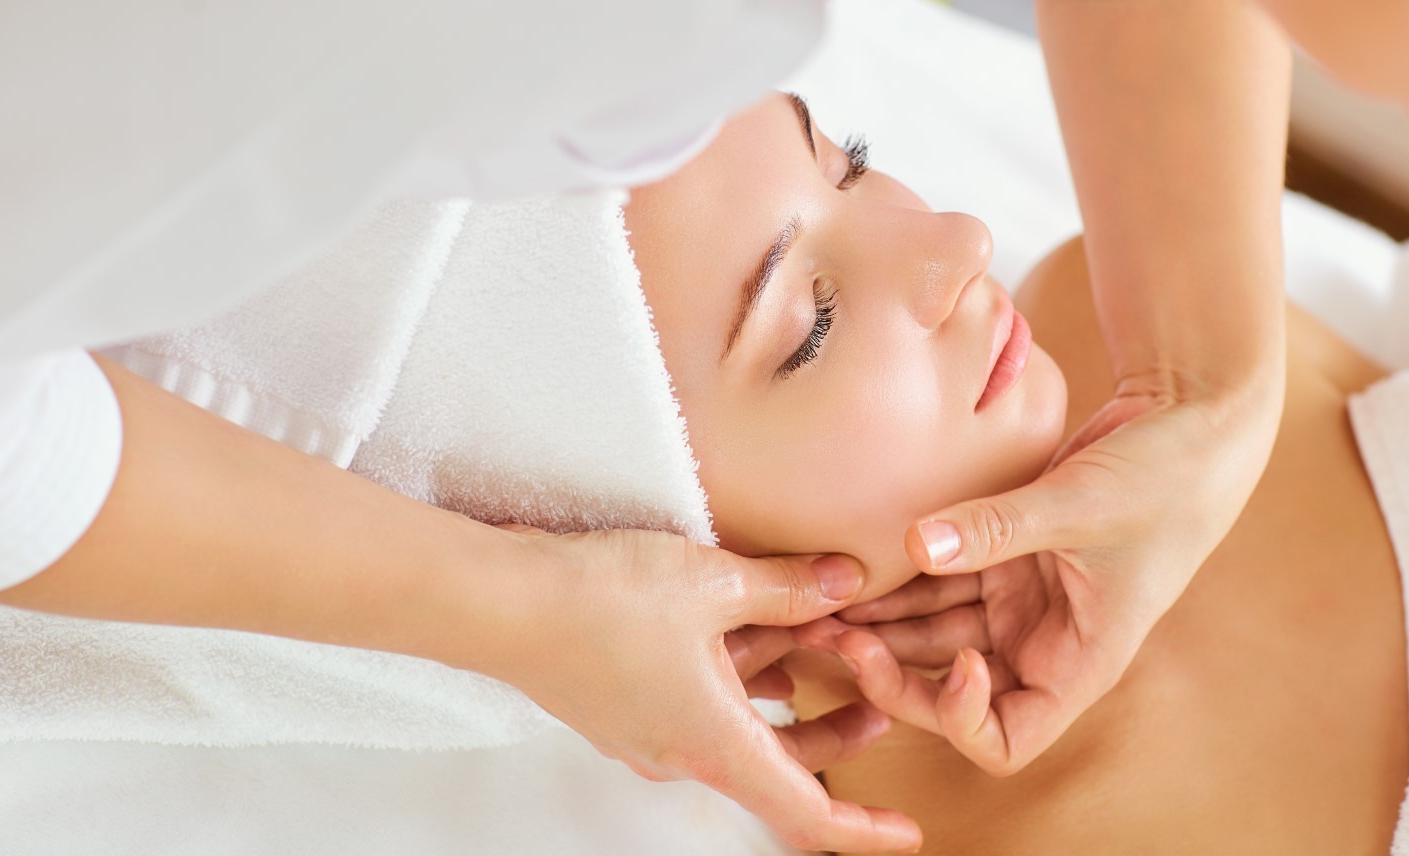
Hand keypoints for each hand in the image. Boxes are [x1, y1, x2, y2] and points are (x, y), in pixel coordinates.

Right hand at [486, 526, 921, 852]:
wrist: (499, 601)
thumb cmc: (602, 599)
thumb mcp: (714, 581)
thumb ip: (789, 587)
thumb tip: (847, 578)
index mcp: (716, 746)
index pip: (808, 817)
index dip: (865, 830)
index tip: (910, 833)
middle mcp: (683, 754)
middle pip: (783, 769)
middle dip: (838, 736)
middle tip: (880, 697)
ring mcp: (649, 733)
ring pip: (741, 728)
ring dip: (787, 692)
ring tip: (824, 637)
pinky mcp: (625, 705)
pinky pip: (701, 704)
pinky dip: (739, 676)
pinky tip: (755, 628)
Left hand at [801, 375, 1279, 775]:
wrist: (1191, 419)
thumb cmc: (1165, 478)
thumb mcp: (1083, 505)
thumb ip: (998, 526)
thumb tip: (916, 543)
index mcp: (1078, 661)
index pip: (1006, 736)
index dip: (961, 716)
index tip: (951, 662)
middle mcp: (1042, 640)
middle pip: (949, 689)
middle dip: (889, 671)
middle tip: (831, 635)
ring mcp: (1020, 599)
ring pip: (932, 633)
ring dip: (880, 623)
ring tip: (819, 602)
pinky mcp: (1005, 556)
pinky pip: (939, 580)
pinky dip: (899, 578)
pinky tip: (850, 567)